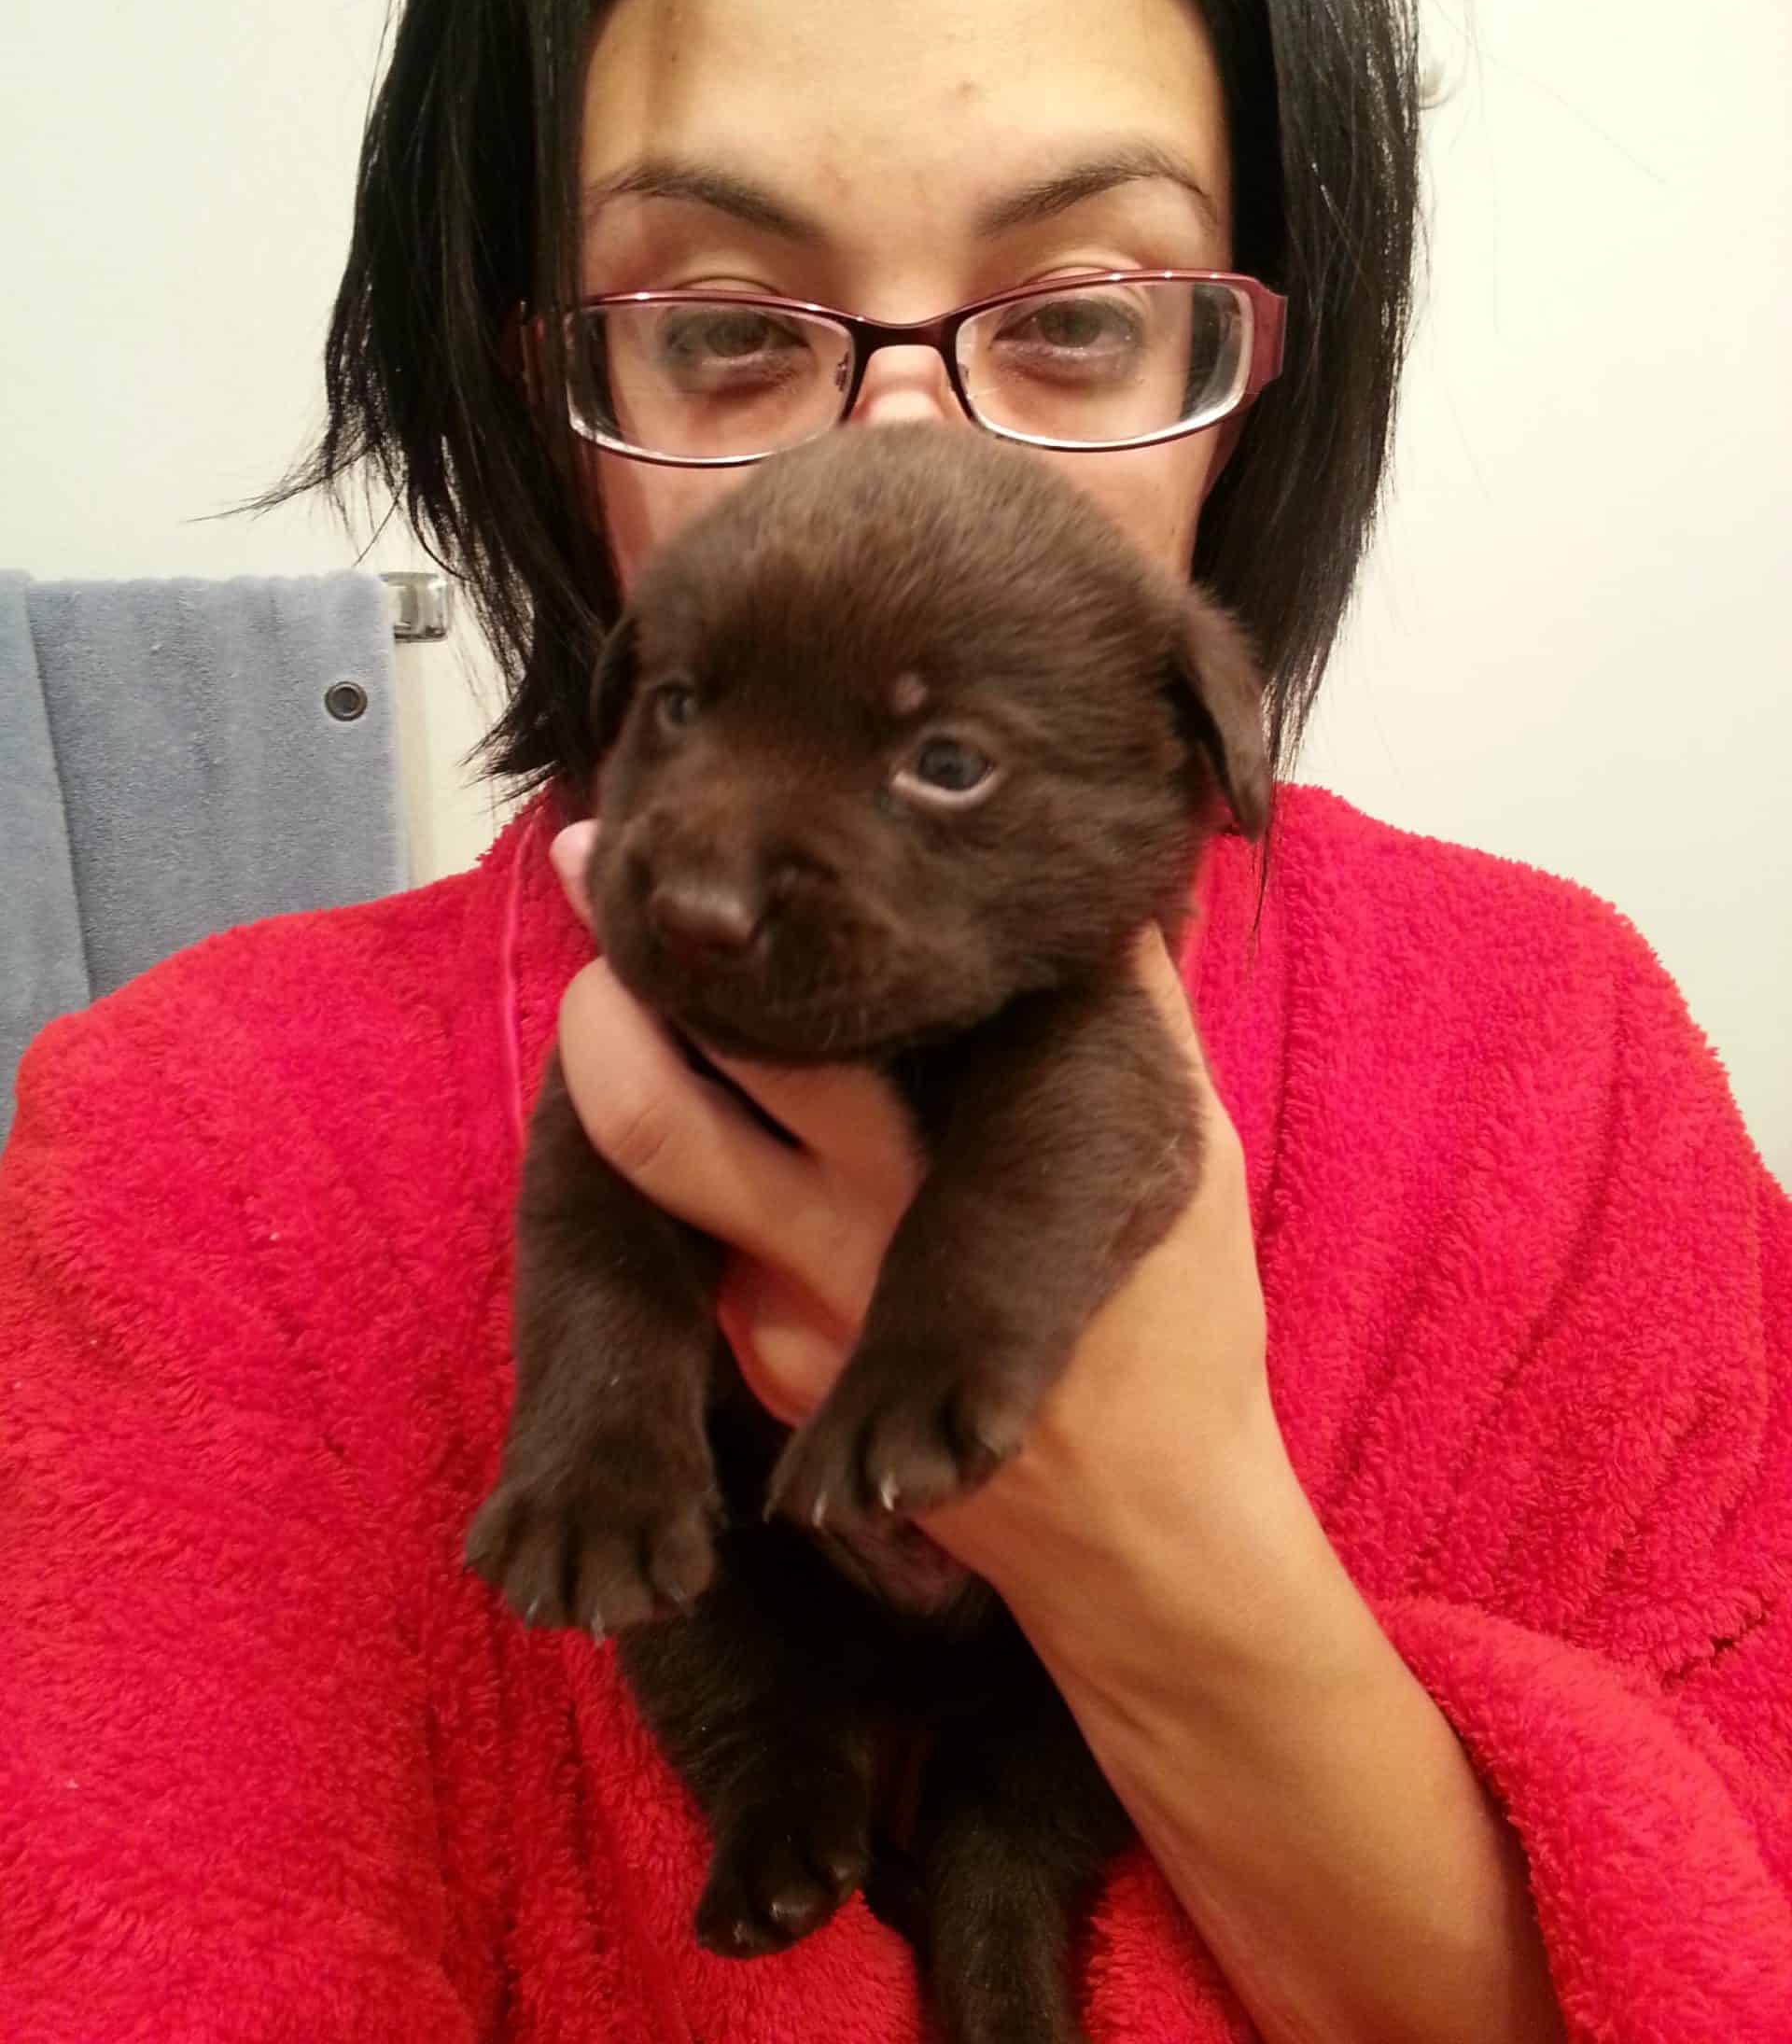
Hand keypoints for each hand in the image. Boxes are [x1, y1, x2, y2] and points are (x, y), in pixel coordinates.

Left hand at [546, 819, 1286, 1626]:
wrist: (1142, 1544)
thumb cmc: (1176, 1337)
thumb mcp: (1186, 1159)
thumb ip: (1136, 1022)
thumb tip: (1108, 903)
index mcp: (925, 1173)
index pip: (770, 1044)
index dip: (684, 961)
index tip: (632, 868)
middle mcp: (835, 1248)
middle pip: (657, 1122)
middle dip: (607, 1009)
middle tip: (598, 894)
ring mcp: (791, 1329)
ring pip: (672, 1190)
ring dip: (645, 1087)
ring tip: (645, 992)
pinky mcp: (781, 1386)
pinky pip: (721, 1258)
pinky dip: (714, 1181)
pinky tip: (751, 1131)